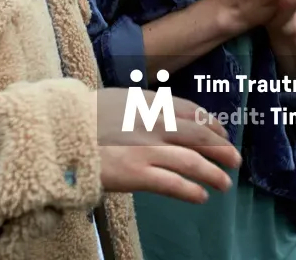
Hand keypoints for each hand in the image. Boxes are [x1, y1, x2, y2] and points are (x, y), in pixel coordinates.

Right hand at [94, 88, 241, 203]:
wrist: (59, 130)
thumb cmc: (82, 116)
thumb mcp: (117, 99)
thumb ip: (140, 105)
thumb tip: (158, 110)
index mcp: (148, 103)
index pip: (191, 112)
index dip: (211, 124)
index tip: (222, 133)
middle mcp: (153, 123)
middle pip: (199, 135)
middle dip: (221, 148)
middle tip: (235, 159)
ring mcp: (146, 148)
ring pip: (191, 161)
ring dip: (213, 173)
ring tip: (225, 183)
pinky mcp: (136, 173)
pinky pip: (172, 184)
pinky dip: (190, 190)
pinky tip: (200, 196)